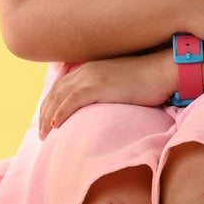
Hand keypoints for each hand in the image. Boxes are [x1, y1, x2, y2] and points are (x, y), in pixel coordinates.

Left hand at [39, 49, 175, 134]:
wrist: (163, 71)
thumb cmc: (147, 80)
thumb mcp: (119, 82)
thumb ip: (104, 89)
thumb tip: (99, 106)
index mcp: (88, 68)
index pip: (60, 86)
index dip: (49, 104)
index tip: (45, 120)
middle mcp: (85, 70)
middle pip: (55, 93)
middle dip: (44, 113)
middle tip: (40, 134)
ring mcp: (91, 77)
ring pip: (59, 98)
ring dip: (47, 117)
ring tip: (43, 135)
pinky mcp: (98, 86)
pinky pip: (72, 101)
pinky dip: (60, 113)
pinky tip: (55, 126)